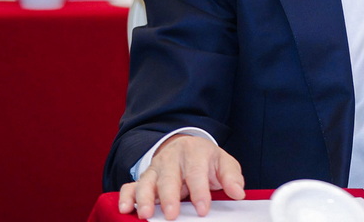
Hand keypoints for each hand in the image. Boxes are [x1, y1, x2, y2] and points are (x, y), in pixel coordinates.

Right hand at [118, 134, 244, 219]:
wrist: (187, 147)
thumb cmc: (206, 160)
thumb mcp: (223, 163)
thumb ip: (231, 177)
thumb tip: (238, 193)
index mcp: (194, 153)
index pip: (196, 172)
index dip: (199, 191)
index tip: (203, 209)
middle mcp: (172, 159)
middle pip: (169, 177)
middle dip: (169, 197)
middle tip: (171, 215)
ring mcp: (156, 168)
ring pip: (147, 181)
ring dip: (144, 198)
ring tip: (145, 215)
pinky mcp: (145, 177)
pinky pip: (131, 185)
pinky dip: (126, 196)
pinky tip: (125, 208)